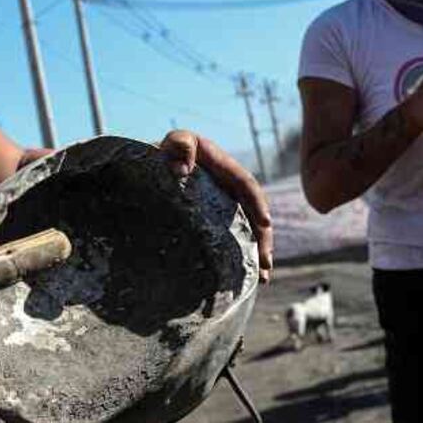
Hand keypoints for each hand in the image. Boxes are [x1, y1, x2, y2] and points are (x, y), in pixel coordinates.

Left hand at [159, 130, 273, 282]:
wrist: (156, 168)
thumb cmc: (166, 151)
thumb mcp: (174, 142)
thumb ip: (179, 145)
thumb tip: (182, 170)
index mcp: (226, 169)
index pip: (247, 185)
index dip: (258, 204)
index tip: (265, 223)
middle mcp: (232, 190)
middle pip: (254, 214)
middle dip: (264, 239)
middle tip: (266, 264)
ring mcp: (226, 208)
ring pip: (247, 232)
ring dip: (256, 254)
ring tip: (261, 279)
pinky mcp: (217, 223)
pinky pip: (233, 240)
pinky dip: (239, 258)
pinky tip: (241, 279)